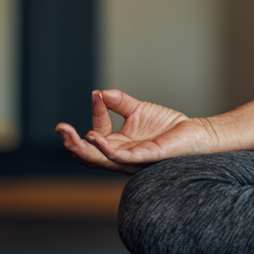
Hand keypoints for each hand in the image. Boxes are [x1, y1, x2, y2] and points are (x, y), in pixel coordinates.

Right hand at [55, 89, 217, 172]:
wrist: (194, 133)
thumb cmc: (167, 126)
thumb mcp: (138, 109)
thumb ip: (119, 102)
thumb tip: (99, 93)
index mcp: (118, 144)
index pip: (97, 132)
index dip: (96, 113)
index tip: (97, 95)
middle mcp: (121, 155)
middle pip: (89, 155)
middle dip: (71, 143)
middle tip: (59, 128)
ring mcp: (131, 159)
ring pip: (100, 160)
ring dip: (83, 148)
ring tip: (69, 135)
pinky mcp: (144, 158)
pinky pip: (120, 158)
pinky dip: (105, 149)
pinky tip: (96, 138)